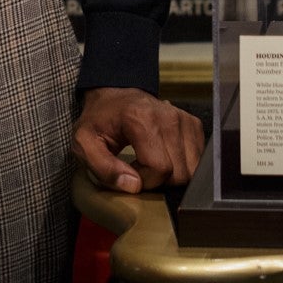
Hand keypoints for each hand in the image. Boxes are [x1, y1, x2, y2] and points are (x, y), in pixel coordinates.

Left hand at [71, 87, 204, 194]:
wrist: (114, 96)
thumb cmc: (98, 121)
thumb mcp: (84, 144)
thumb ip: (103, 169)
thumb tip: (133, 186)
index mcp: (141, 118)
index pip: (159, 168)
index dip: (143, 182)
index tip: (129, 173)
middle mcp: (168, 116)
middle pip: (179, 173)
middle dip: (159, 182)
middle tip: (140, 171)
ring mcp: (184, 119)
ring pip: (192, 169)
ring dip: (172, 176)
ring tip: (152, 165)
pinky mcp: (193, 124)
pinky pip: (198, 160)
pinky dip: (182, 166)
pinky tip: (164, 158)